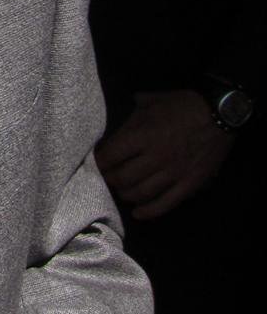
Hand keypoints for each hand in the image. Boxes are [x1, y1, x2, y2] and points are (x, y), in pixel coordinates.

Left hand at [95, 89, 232, 219]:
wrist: (219, 115)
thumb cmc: (184, 105)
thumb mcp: (154, 100)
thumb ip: (135, 110)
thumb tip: (125, 110)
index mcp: (141, 135)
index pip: (110, 156)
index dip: (98, 162)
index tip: (94, 163)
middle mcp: (154, 157)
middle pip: (122, 178)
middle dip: (110, 180)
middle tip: (107, 178)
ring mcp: (172, 173)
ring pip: (140, 193)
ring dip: (126, 195)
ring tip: (121, 191)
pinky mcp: (188, 184)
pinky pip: (165, 203)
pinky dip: (149, 211)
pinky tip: (138, 213)